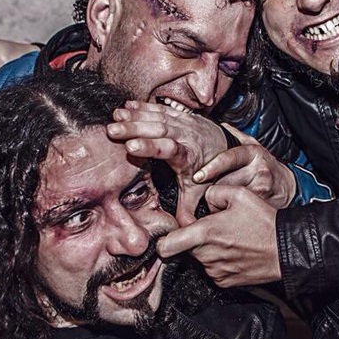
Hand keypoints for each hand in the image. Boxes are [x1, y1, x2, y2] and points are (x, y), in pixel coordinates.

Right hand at [106, 101, 227, 223]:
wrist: (226, 145)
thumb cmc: (209, 170)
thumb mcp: (199, 191)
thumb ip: (188, 208)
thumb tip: (183, 231)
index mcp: (189, 156)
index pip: (169, 150)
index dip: (151, 147)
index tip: (131, 147)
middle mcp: (186, 136)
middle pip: (160, 130)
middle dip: (135, 129)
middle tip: (112, 130)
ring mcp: (183, 124)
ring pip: (158, 117)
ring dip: (135, 117)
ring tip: (114, 117)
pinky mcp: (179, 116)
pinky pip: (160, 109)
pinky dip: (142, 107)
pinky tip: (125, 107)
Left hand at [157, 185, 280, 286]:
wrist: (286, 248)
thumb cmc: (265, 222)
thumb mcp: (240, 194)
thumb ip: (212, 193)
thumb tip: (203, 201)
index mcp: (205, 233)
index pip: (166, 246)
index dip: (166, 238)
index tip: (174, 232)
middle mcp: (207, 256)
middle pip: (186, 248)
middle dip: (196, 237)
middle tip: (217, 227)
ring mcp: (215, 271)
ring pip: (201, 258)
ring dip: (209, 248)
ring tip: (232, 238)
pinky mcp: (225, 282)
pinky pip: (213, 269)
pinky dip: (220, 260)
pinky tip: (237, 250)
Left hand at [193, 125, 296, 208]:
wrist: (288, 185)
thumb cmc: (267, 167)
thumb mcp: (255, 147)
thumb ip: (237, 137)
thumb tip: (221, 126)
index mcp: (253, 152)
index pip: (229, 157)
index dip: (212, 167)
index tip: (197, 176)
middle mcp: (258, 167)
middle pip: (226, 180)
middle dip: (214, 188)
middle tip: (207, 193)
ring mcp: (262, 183)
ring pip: (231, 194)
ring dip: (221, 201)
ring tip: (220, 202)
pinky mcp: (263, 198)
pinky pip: (239, 205)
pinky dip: (231, 209)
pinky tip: (231, 209)